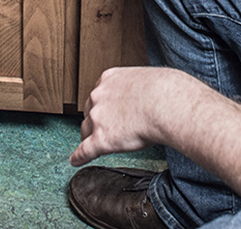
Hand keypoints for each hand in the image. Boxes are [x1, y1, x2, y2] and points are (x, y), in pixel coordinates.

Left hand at [71, 67, 197, 167]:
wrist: (164, 103)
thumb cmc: (164, 90)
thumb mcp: (146, 79)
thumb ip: (139, 88)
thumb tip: (149, 95)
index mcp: (108, 79)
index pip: (99, 94)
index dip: (102, 106)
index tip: (105, 112)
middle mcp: (98, 96)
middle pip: (89, 111)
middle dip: (95, 120)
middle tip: (103, 128)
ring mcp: (97, 118)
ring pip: (87, 130)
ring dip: (90, 137)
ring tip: (91, 145)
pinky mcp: (101, 139)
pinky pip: (85, 150)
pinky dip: (79, 156)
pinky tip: (76, 161)